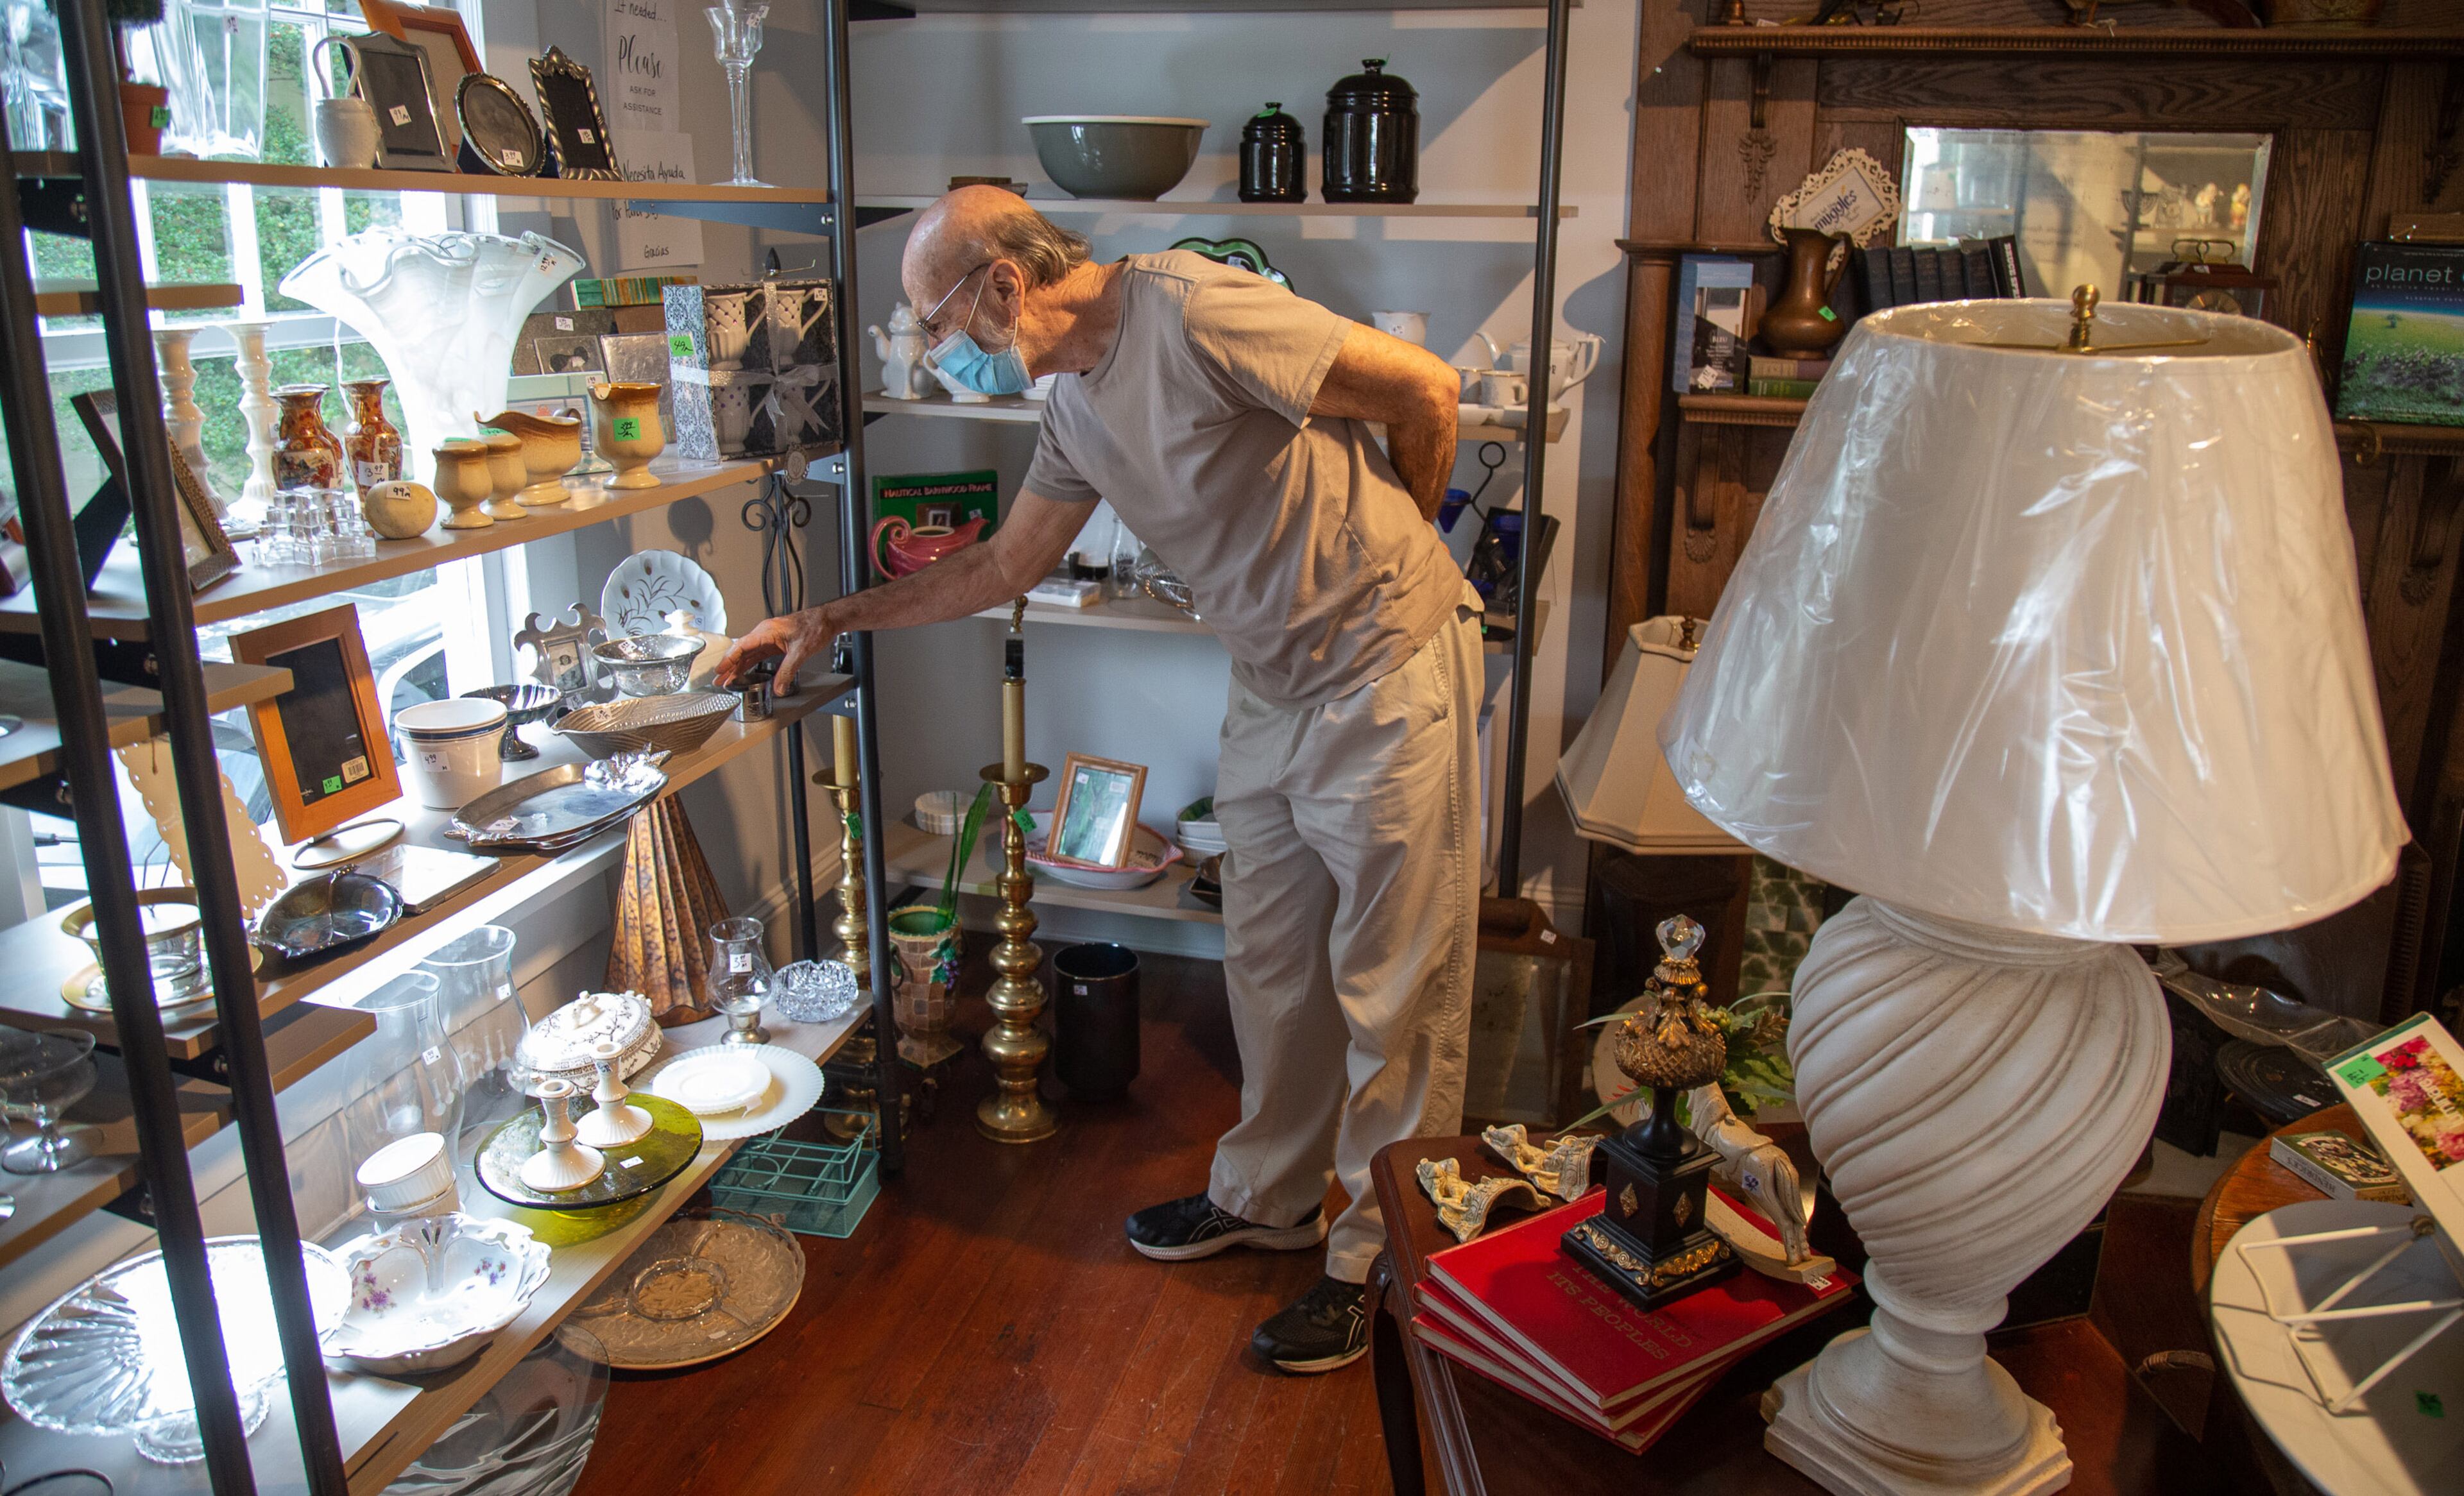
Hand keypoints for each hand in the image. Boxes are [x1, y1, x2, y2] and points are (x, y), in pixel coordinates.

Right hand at [716, 606, 836, 689]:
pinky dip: (749, 664)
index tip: (720, 670)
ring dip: (737, 667)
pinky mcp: (775, 643)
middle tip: (719, 681)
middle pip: (741, 652)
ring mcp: (769, 638)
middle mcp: (765, 634)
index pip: (741, 646)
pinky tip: (743, 673)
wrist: (826, 620)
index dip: (729, 660)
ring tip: (727, 680)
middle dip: (729, 667)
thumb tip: (778, 688)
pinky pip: (757, 655)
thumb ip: (787, 671)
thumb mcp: (800, 652)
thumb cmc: (814, 626)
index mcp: (766, 631)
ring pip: (748, 654)